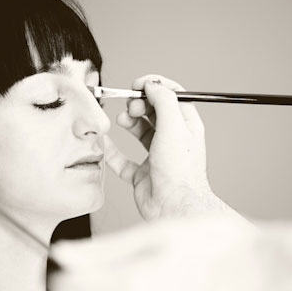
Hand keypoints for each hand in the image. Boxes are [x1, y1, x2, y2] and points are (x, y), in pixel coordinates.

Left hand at [49, 217, 291, 290]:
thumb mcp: (158, 234)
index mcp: (132, 290)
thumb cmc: (219, 247)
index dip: (57, 275)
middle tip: (90, 265)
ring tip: (126, 272)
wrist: (271, 278)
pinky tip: (151, 288)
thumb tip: (61, 255)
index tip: (64, 261)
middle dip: (77, 289)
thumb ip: (104, 250)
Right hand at [105, 75, 230, 220]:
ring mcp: (157, 158)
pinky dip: (113, 150)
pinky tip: (105, 142)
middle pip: (154, 112)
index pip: (172, 97)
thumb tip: (153, 84)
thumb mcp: (174, 126)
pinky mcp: (142, 175)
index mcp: (186, 127)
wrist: (173, 206)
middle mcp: (172, 141)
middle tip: (131, 106)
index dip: (155, 87)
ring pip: (139, 132)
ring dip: (128, 122)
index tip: (138, 84)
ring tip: (121, 120)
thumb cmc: (179, 170)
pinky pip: (123, 160)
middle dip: (139, 104)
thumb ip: (163, 100)